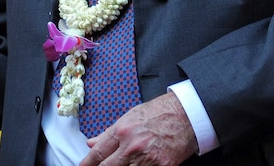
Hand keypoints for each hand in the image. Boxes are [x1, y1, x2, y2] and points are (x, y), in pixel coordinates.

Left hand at [80, 92, 196, 165]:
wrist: (186, 115)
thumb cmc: (158, 113)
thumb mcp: (129, 116)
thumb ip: (109, 133)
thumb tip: (91, 143)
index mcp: (122, 131)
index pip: (98, 153)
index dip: (87, 163)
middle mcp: (132, 146)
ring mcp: (147, 159)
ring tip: (119, 164)